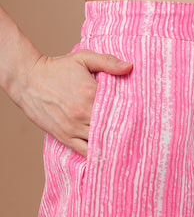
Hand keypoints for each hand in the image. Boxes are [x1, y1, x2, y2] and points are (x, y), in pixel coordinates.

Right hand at [15, 49, 132, 156]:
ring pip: (100, 143)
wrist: (27, 79)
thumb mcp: (83, 58)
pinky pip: (86, 152)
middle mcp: (84, 113)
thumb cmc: (57, 69)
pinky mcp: (65, 137)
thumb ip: (107, 62)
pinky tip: (108, 158)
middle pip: (112, 129)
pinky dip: (97, 156)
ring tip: (127, 151)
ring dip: (113, 147)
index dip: (132, 116)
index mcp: (91, 94)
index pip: (119, 109)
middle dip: (126, 134)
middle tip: (140, 140)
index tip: (142, 120)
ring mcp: (74, 128)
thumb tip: (129, 67)